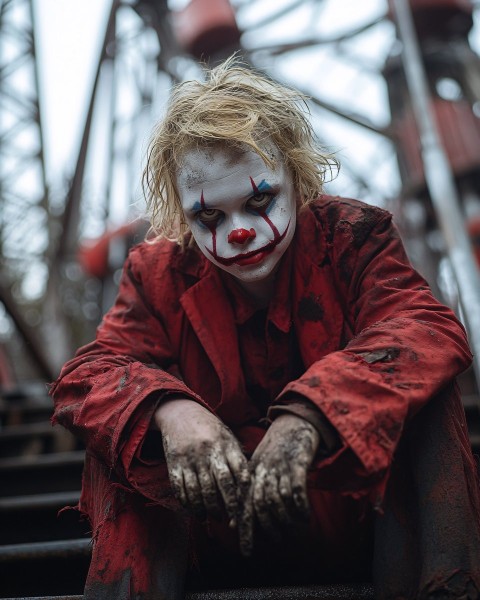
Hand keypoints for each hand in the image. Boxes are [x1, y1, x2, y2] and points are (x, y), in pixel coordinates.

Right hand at [154, 399, 249, 524]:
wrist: (180, 412)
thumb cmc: (209, 430)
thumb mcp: (227, 437)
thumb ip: (237, 459)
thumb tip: (251, 487)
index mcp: (226, 444)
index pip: (239, 473)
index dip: (242, 495)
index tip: (243, 512)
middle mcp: (209, 451)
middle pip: (220, 485)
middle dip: (226, 507)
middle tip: (229, 522)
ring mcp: (190, 457)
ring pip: (200, 490)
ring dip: (206, 509)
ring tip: (212, 517)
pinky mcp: (174, 462)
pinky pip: (180, 488)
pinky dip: (188, 503)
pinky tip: (195, 511)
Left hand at [246, 414, 319, 543]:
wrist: (294, 422)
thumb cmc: (275, 450)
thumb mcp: (256, 470)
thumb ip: (245, 496)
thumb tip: (232, 525)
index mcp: (251, 473)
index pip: (243, 504)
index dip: (245, 528)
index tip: (246, 552)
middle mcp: (263, 470)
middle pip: (260, 504)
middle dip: (268, 527)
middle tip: (277, 539)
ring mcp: (280, 466)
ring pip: (277, 499)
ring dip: (286, 519)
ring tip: (294, 530)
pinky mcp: (297, 462)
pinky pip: (296, 489)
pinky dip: (300, 506)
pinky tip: (305, 515)